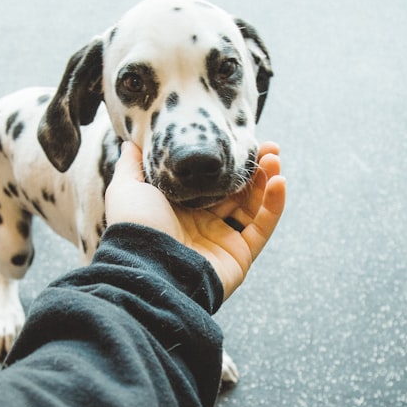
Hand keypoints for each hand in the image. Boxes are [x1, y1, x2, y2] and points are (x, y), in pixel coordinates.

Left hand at [105, 141, 285, 299]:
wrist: (149, 267)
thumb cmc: (136, 227)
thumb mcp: (127, 188)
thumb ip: (133, 165)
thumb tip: (131, 142)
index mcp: (178, 208)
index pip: (208, 180)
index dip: (225, 161)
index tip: (238, 139)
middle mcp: (201, 224)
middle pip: (235, 191)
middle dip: (252, 167)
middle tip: (267, 146)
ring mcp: (222, 240)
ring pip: (252, 206)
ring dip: (266, 180)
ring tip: (273, 157)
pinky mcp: (239, 255)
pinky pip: (262, 228)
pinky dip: (274, 205)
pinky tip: (280, 181)